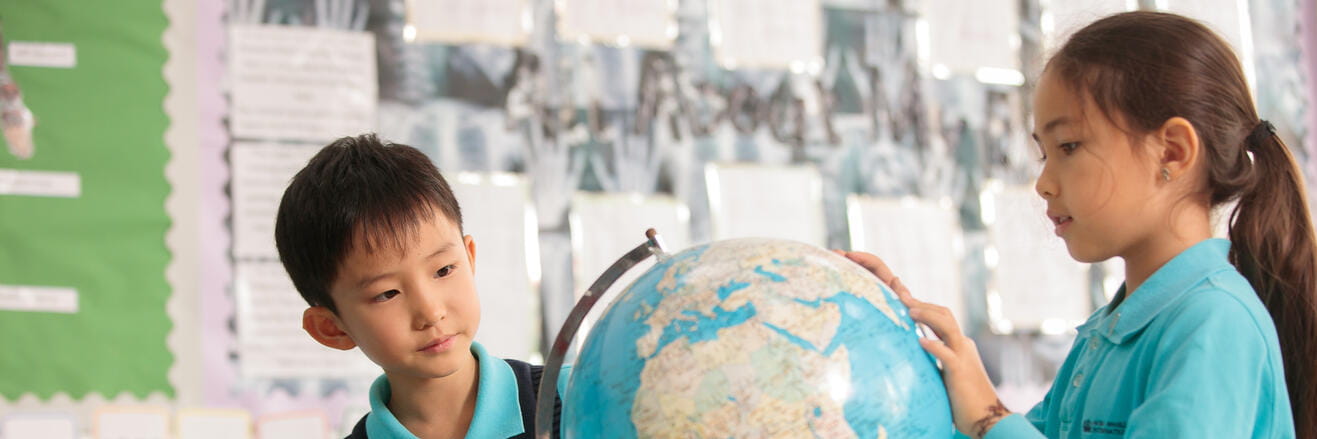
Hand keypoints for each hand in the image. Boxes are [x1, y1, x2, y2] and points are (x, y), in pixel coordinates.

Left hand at [837, 250, 1009, 437]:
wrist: (987, 417)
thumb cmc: (964, 398)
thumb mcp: (946, 373)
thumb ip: (934, 360)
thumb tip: (914, 350)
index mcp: (958, 345)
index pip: (940, 317)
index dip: (922, 304)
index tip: (902, 293)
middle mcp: (962, 345)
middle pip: (944, 314)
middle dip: (922, 303)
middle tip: (900, 294)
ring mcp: (963, 356)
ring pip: (948, 327)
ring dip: (928, 316)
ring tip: (909, 311)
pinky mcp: (960, 372)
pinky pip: (947, 354)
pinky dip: (934, 345)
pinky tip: (920, 340)